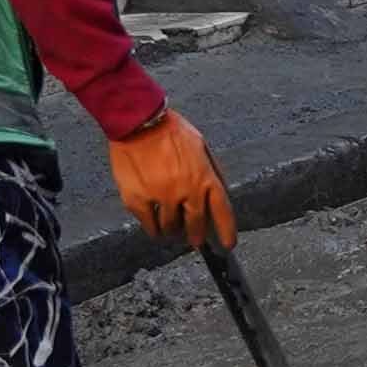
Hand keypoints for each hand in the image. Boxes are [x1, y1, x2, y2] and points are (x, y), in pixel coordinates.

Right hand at [106, 113, 233, 248]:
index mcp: (205, 177)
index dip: (227, 231)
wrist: (138, 122)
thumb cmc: (170, 131)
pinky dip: (152, 228)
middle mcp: (186, 191)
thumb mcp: (201, 146)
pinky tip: (153, 224)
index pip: (222, 211)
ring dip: (172, 230)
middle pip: (196, 225)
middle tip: (195, 240)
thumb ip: (212, 171)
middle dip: (197, 236)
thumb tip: (221, 193)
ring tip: (170, 226)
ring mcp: (161, 197)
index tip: (228, 245)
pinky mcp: (138, 200)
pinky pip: (148, 225)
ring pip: (171, 228)